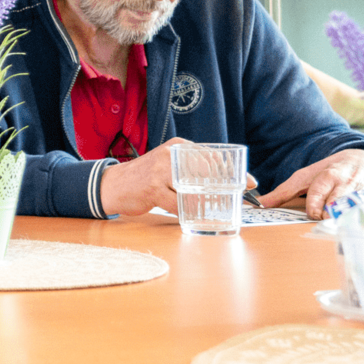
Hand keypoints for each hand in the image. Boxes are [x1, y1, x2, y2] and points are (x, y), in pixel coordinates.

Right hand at [98, 137, 254, 217]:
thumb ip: (190, 168)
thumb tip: (222, 181)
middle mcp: (171, 156)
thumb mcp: (168, 164)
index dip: (235, 172)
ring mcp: (161, 172)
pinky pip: (178, 204)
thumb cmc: (145, 177)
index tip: (250, 183)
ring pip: (195, 190)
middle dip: (227, 188)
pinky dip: (189, 212)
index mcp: (178, 147)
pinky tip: (194, 216)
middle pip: (209, 173)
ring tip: (218, 210)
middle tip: (238, 200)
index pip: (213, 157)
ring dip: (210, 202)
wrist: (113, 185)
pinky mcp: (153, 189)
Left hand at [261, 148, 363, 219]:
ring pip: (360, 206)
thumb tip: (259, 204)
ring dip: (353, 218)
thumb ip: (284, 191)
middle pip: (339, 200)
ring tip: (347, 226)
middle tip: (327, 219)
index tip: (313, 213)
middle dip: (331, 212)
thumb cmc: (330, 171)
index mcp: (328, 175)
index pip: (320, 190)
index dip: (315, 204)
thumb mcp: (306, 176)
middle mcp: (348, 182)